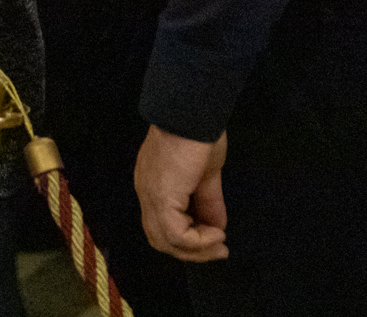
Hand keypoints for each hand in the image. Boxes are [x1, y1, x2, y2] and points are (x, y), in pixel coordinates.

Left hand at [135, 125, 228, 261]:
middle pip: (160, 239)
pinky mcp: (162, 197)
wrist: (192, 113)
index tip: (215, 240)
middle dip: (192, 252)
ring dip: (197, 249)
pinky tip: (217, 233)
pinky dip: (198, 240)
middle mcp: (146, 192)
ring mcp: (151, 195)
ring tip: (220, 243)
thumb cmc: (198, 134)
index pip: (161, 225)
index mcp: (153, 185)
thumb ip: (208, 201)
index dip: (187, 240)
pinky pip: (176, 234)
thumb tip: (217, 226)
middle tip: (219, 250)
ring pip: (165, 241)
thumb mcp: (205, 174)